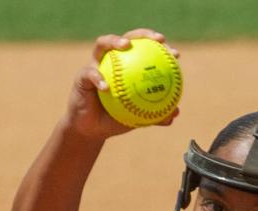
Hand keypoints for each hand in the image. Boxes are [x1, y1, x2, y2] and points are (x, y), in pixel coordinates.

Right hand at [63, 29, 180, 139]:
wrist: (93, 129)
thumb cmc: (117, 119)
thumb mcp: (139, 119)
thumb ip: (156, 115)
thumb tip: (175, 113)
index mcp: (128, 67)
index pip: (146, 51)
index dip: (161, 48)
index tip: (175, 54)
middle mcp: (112, 60)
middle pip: (127, 37)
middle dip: (143, 34)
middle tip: (157, 40)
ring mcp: (96, 64)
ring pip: (102, 43)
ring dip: (114, 41)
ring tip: (125, 46)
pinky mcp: (82, 75)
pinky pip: (90, 73)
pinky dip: (98, 78)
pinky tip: (106, 86)